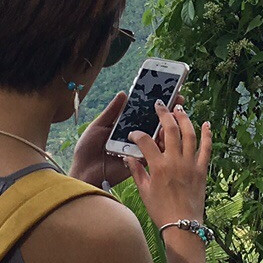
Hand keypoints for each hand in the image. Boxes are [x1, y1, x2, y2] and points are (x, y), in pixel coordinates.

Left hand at [69, 90, 187, 188]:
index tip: (167, 92)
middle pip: (153, 123)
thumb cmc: (88, 149)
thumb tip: (124, 93)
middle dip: (167, 112)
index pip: (143, 113)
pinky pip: (154, 152)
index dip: (154, 104)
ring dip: (166, 126)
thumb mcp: (99, 126)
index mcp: (125, 127)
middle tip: (178, 100)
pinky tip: (164, 133)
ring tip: (173, 115)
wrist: (84, 171)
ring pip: (157, 137)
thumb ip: (112, 111)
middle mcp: (134, 137)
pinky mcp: (140, 161)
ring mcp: (138, 149)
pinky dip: (160, 143)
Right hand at [123, 101, 210, 228]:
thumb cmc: (161, 210)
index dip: (138, 135)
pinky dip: (207, 135)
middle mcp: (175, 161)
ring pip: (189, 134)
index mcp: (158, 167)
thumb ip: (137, 171)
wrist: (183, 225)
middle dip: (164, 114)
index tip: (134, 134)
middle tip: (160, 105)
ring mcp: (190, 164)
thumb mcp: (144, 191)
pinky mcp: (202, 170)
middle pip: (170, 130)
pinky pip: (206, 148)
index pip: (146, 142)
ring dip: (185, 119)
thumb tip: (128, 157)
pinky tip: (206, 124)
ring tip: (179, 109)